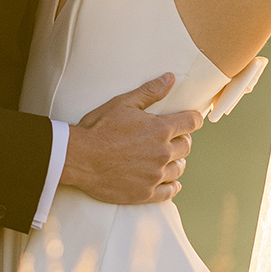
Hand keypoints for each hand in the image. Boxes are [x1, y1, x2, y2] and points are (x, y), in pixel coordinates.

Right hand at [59, 73, 199, 206]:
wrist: (78, 158)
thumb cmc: (98, 128)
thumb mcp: (123, 103)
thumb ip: (149, 92)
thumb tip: (170, 79)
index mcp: (160, 129)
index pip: (191, 122)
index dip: (192, 119)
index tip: (189, 120)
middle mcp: (162, 153)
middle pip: (186, 146)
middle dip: (181, 140)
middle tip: (171, 139)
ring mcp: (155, 175)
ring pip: (179, 168)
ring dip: (176, 162)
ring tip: (167, 159)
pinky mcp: (145, 193)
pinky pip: (169, 192)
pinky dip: (172, 185)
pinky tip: (170, 182)